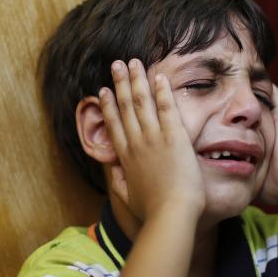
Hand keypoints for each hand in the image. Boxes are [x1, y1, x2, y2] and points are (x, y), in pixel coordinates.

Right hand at [99, 59, 205, 221]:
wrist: (171, 214)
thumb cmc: (153, 212)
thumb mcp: (129, 199)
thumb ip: (120, 184)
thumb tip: (113, 173)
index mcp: (125, 158)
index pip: (114, 125)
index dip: (108, 106)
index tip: (102, 90)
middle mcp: (137, 143)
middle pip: (125, 107)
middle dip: (120, 83)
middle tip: (116, 64)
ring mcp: (154, 138)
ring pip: (142, 102)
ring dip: (137, 80)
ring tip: (133, 62)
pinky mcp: (174, 137)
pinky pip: (166, 108)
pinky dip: (162, 91)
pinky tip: (159, 76)